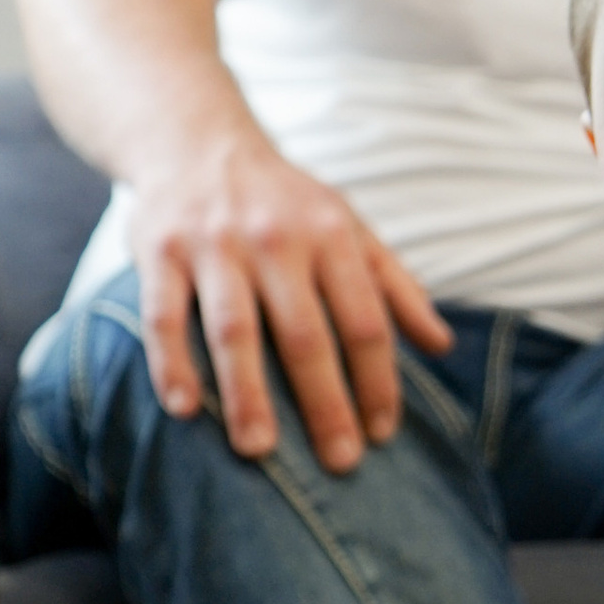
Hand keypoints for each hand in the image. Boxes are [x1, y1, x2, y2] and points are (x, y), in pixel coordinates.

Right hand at [129, 115, 452, 470]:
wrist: (195, 141)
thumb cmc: (285, 201)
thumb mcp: (350, 227)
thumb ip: (395, 286)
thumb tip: (443, 346)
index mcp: (331, 236)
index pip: (366, 321)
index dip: (378, 381)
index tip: (383, 434)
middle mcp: (275, 239)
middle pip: (306, 334)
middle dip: (325, 403)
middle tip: (339, 463)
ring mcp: (215, 244)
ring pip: (235, 330)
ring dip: (247, 394)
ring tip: (259, 452)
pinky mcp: (160, 250)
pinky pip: (163, 314)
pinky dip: (171, 361)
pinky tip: (184, 409)